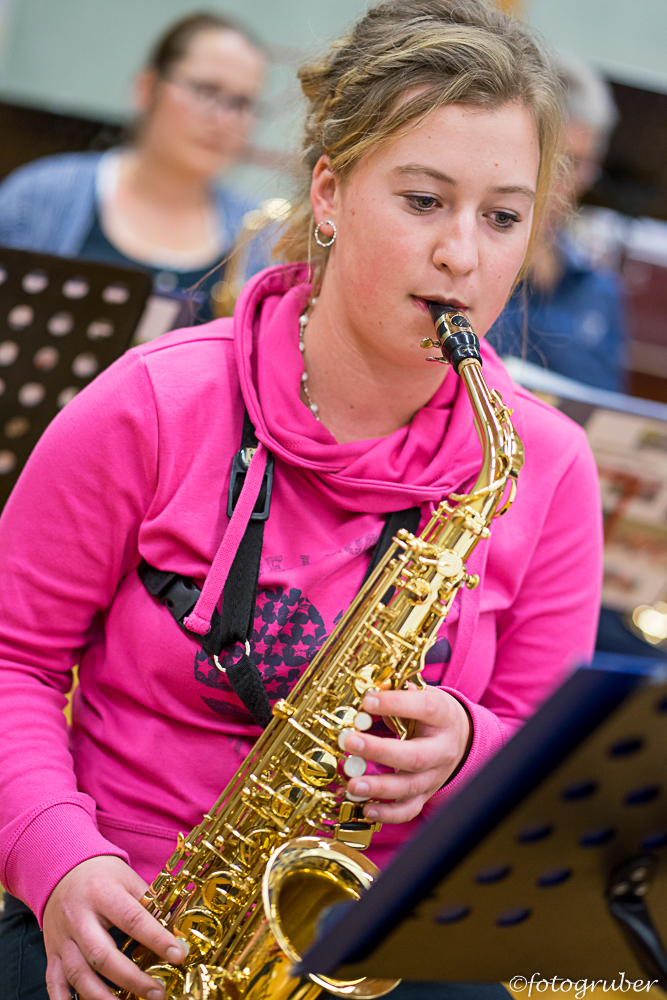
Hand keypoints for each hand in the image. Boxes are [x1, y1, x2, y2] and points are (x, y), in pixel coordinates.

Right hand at [43, 855, 187, 999]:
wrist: (61, 870)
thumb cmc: (102, 876)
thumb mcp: (127, 879)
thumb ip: (149, 904)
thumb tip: (175, 931)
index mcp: (102, 893)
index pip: (133, 919)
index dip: (156, 939)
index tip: (178, 955)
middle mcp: (79, 917)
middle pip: (102, 955)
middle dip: (131, 979)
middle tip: (157, 992)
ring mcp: (62, 938)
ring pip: (78, 974)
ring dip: (103, 997)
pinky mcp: (51, 952)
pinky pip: (54, 982)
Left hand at [343, 686, 470, 822]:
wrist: (460, 738)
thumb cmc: (432, 714)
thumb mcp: (422, 695)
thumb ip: (397, 693)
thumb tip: (366, 694)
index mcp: (444, 716)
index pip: (424, 708)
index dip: (396, 703)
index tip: (368, 701)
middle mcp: (443, 749)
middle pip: (415, 756)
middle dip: (380, 751)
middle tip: (351, 742)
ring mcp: (435, 775)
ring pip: (409, 787)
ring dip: (379, 787)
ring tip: (353, 784)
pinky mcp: (426, 793)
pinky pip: (409, 809)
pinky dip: (388, 813)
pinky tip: (366, 808)